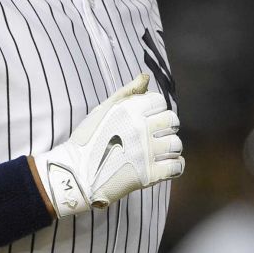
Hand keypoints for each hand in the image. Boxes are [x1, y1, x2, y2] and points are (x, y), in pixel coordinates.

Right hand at [33, 73, 183, 217]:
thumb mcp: (103, 110)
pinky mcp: (149, 175)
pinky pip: (176, 167)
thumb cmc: (87, 141)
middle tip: (153, 135)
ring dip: (169, 147)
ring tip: (156, 152)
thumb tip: (146, 77)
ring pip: (176, 144)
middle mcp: (140, 129)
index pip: (160, 102)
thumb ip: (127, 92)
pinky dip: (173, 166)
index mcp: (130, 111)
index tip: (146, 118)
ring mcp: (146, 153)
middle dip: (165, 127)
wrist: (77, 175)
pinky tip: (164, 165)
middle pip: (172, 121)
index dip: (155, 109)